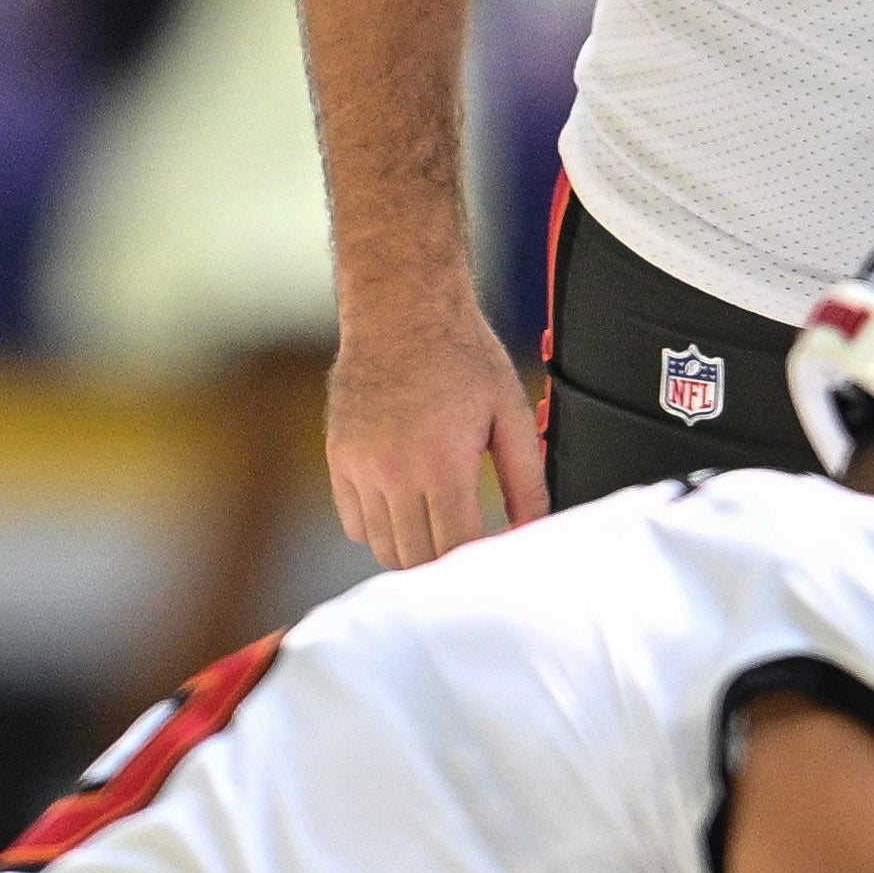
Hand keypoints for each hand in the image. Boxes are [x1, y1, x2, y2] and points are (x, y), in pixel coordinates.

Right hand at [325, 287, 547, 567]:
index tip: (491, 555)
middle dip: (446, 561)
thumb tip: (534, 528)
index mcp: (444, 462)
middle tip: (468, 545)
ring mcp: (361, 467)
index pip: (454, 548)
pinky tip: (406, 506)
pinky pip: (355, 523)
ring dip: (413, 549)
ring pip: (383, 548)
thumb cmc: (462, 355)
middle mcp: (396, 471)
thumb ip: (526, 478)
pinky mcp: (339, 459)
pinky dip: (380, 527)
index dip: (476, 561)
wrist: (402, 311)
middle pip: (416, 558)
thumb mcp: (511, 411)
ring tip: (439, 527)